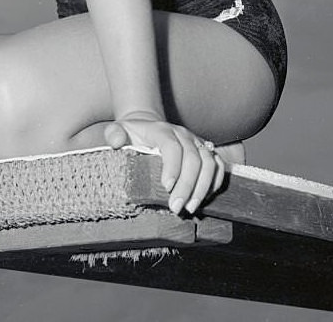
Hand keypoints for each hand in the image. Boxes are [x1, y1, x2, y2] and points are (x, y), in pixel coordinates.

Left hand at [104, 115, 224, 215]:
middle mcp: (182, 134)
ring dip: (203, 186)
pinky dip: (215, 182)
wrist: (147, 124)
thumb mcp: (119, 130)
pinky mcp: (204, 150)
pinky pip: (218, 165)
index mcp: (161, 129)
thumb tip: (116, 142)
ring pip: (209, 162)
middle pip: (193, 157)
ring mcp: (195, 141)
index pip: (172, 146)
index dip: (172, 166)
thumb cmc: (132, 133)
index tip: (166, 187)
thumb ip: (114, 134)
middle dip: (187, 185)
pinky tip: (205, 198)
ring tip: (192, 207)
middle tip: (177, 208)